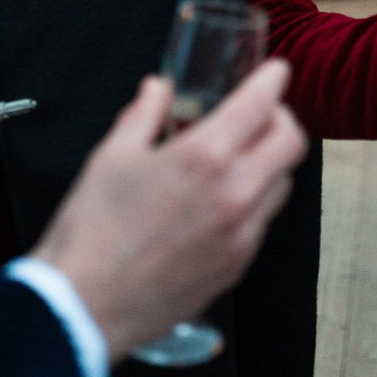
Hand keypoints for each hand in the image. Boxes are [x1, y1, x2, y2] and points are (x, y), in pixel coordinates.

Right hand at [28, 60, 308, 361]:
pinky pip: (263, 222)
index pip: (261, 105)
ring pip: (283, 184)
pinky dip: (254, 201)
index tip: (275, 72)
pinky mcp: (237, 266)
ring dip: (270, 162)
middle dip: (282, 120)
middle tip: (260, 115)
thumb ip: (144, 114)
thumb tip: (158, 89)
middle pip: (292, 144)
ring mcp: (241, 235)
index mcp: (204, 158)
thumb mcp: (112, 156)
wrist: (85, 304)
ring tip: (239, 158)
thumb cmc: (93, 230)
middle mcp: (235, 195)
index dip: (274, 80)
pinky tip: (222, 200)